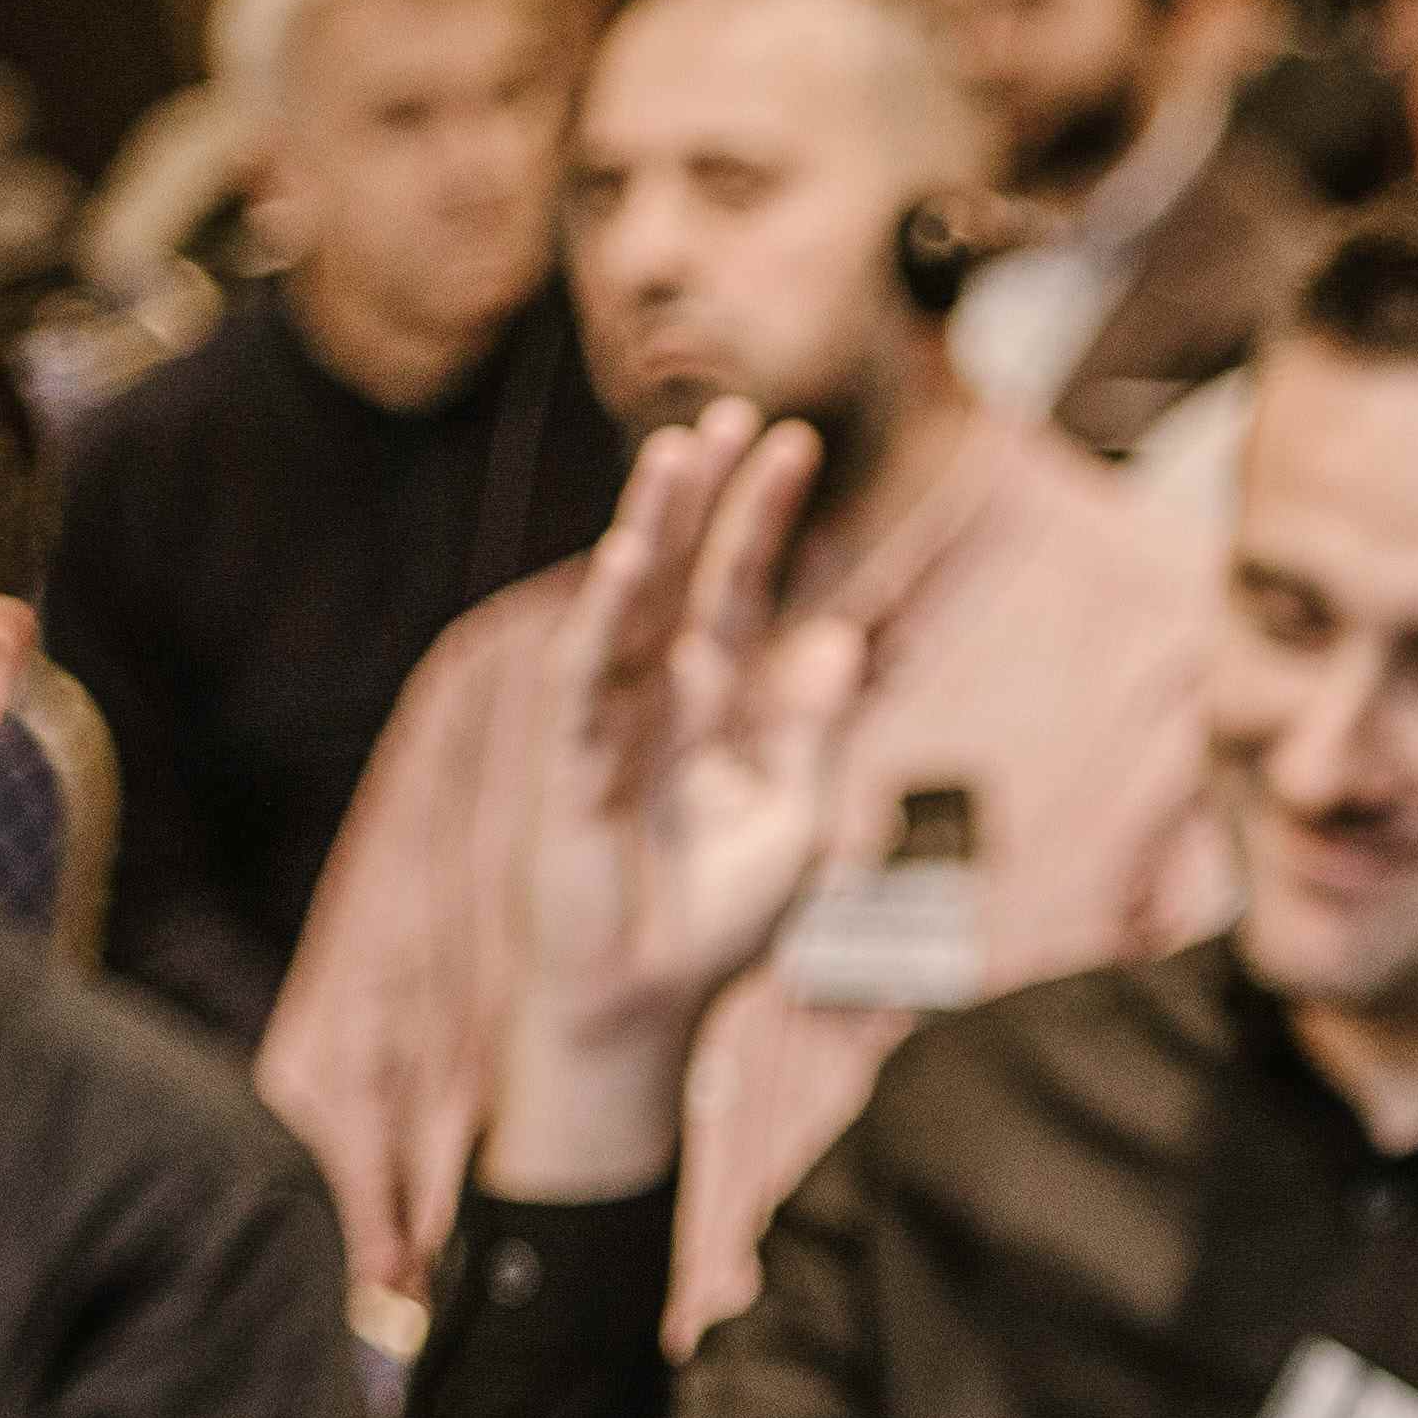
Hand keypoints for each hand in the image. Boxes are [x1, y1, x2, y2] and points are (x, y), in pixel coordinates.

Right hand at [488, 403, 866, 1199]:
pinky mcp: (573, 764)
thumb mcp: (795, 818)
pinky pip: (589, 678)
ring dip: (653, 530)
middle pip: (682, 576)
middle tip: (732, 411)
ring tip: (677, 454)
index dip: (765, 522)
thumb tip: (844, 639)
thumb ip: (812, 731)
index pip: (740, 591)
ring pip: (631, 607)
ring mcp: (610, 724)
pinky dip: (606, 619)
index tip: (795, 445)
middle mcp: (658, 698)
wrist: (648, 1006)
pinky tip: (627, 559)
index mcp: (714, 707)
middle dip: (705, 498)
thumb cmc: (717, 921)